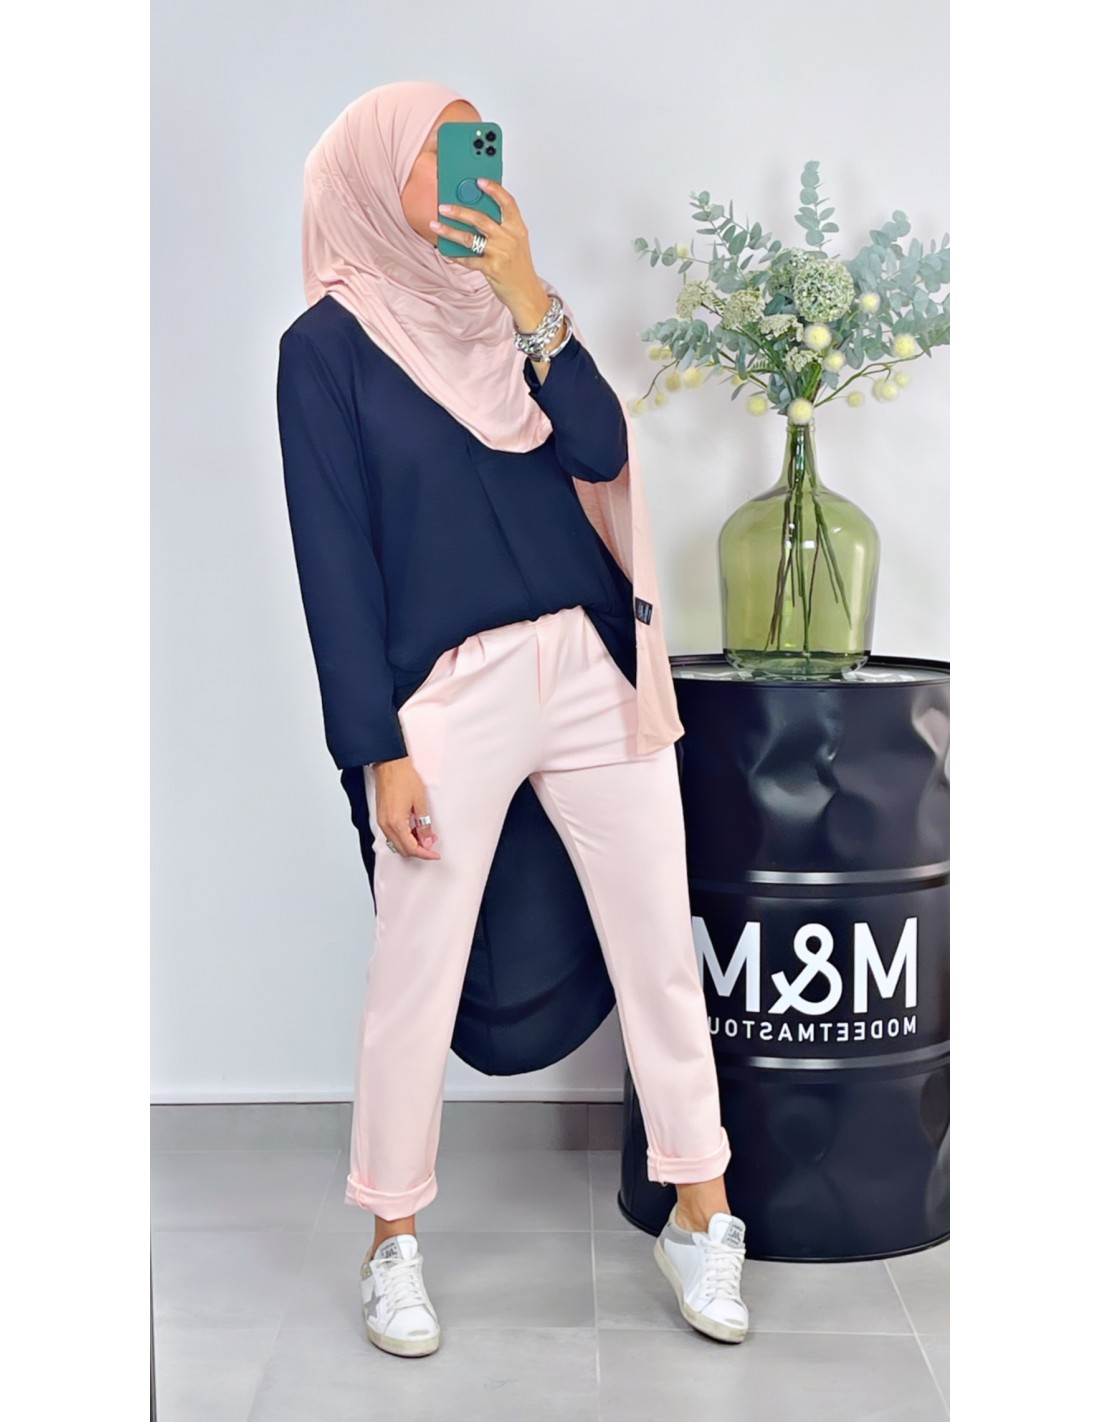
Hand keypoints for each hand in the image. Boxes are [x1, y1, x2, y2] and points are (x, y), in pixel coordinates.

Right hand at [366, 757, 440, 859]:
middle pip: (403, 849)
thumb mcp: (420, 802)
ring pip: (397, 843)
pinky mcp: (381, 818)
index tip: (434, 854)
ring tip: (425, 835)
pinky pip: (392, 835)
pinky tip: (414, 830)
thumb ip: (424, 824)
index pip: (411, 848)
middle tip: (432, 844)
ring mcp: (382, 822)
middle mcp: (386, 825)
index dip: (425, 854)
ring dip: (411, 843)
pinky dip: (404, 837)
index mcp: (396, 823)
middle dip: (419, 850)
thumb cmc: (403, 778)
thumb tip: (427, 839)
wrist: (389, 765)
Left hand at [430, 177, 548, 326]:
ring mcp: (500, 253)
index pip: (507, 203)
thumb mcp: (516, 242)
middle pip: (481, 219)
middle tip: (443, 206)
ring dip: (450, 231)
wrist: (526, 292)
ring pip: (470, 238)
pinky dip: (455, 255)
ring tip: (436, 225)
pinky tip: (445, 249)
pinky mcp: (491, 268)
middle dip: (459, 211)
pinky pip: (468, 259)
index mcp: (517, 228)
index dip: (494, 189)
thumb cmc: (518, 266)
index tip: (480, 181)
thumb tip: (475, 210)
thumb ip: (501, 226)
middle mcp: (509, 238)